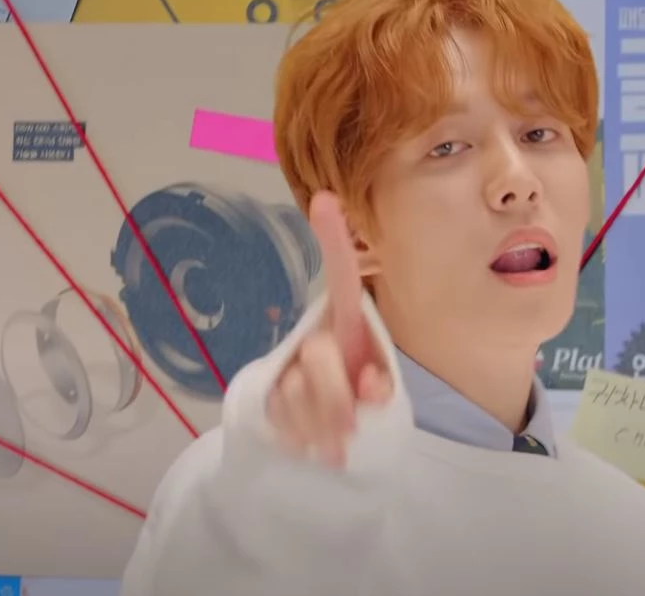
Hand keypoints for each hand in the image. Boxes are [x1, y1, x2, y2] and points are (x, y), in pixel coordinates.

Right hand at [266, 191, 393, 467]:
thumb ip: (379, 385)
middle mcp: (313, 334)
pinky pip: (279, 415)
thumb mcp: (378, 389)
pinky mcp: (266, 394)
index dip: (332, 240)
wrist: (334, 435)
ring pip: (295, 391)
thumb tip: (371, 388)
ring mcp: (285, 363)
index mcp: (346, 322)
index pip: (340, 277)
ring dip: (323, 427)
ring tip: (339, 442)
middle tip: (352, 427)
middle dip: (336, 396)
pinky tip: (313, 445)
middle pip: (317, 354)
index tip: (326, 199)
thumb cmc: (364, 397)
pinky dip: (303, 439)